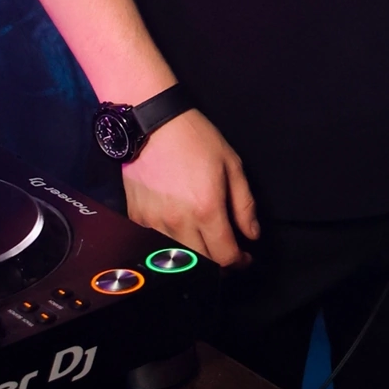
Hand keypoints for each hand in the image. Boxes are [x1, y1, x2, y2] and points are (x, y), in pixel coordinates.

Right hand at [121, 109, 260, 266]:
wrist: (151, 123)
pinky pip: (154, 243)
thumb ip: (244, 204)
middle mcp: (179, 222)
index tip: (245, 258)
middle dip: (219, 265)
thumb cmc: (195, 139)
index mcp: (206, 209)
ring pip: (177, 258)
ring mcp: (154, 222)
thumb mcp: (231, 165)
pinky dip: (169, 244)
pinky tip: (179, 231)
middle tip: (227, 254)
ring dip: (194, 257)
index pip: (225, 256)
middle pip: (201, 264)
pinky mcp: (136, 218)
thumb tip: (251, 234)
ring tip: (204, 244)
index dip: (239, 262)